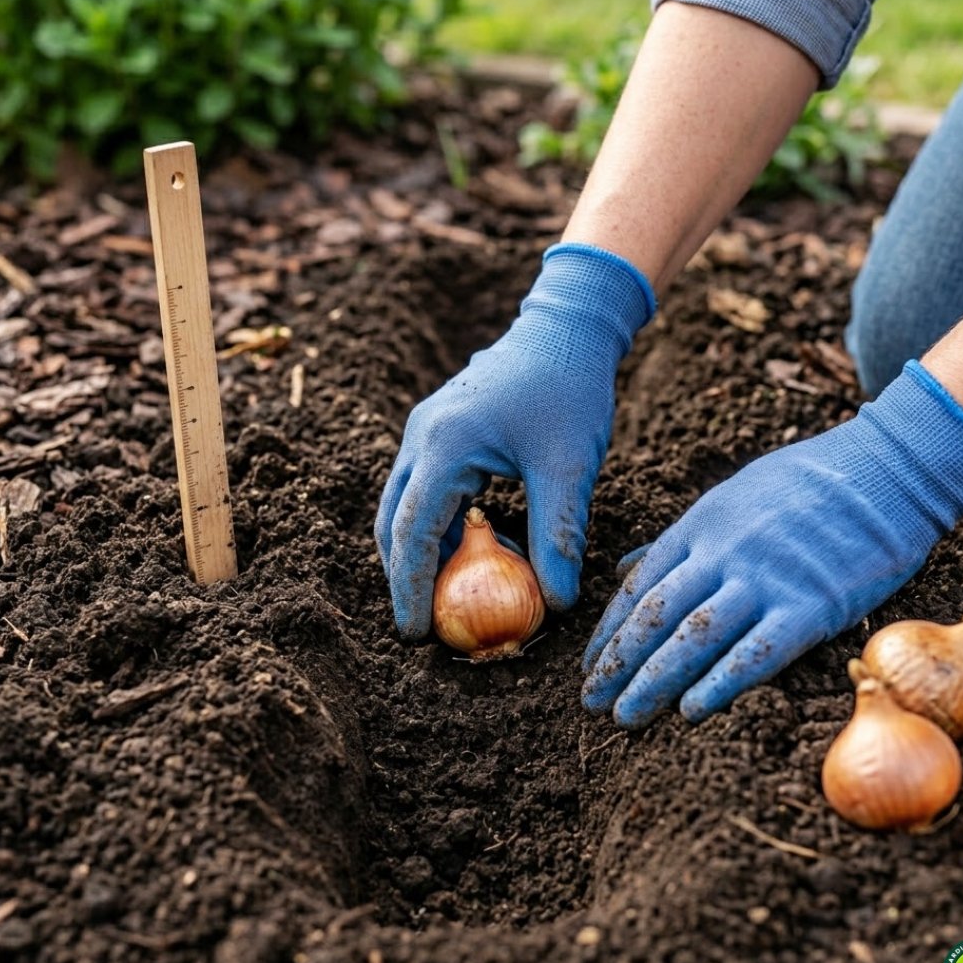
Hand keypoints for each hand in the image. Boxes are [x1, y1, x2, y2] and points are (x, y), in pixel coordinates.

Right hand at [376, 243, 654, 638]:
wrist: (566, 327)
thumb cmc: (570, 390)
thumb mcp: (568, 466)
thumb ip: (558, 534)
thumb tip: (555, 604)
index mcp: (445, 445)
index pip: (413, 532)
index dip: (410, 588)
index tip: (416, 634)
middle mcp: (421, 436)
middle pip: (392, 521)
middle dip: (402, 575)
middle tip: (424, 624)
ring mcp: (424, 429)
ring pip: (402, 504)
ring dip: (416, 550)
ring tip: (442, 595)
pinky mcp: (438, 428)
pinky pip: (421, 487)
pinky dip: (432, 524)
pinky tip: (463, 548)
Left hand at [582, 362, 962, 726]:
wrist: (884, 472)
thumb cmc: (805, 485)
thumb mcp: (729, 496)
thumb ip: (677, 539)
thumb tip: (624, 569)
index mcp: (700, 526)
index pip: (640, 587)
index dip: (610, 630)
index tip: (590, 663)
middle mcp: (722, 554)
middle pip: (656, 616)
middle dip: (618, 662)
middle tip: (590, 700)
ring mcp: (766, 579)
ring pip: (694, 638)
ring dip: (653, 681)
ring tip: (624, 716)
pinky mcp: (812, 605)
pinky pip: (756, 652)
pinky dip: (720, 684)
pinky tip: (690, 712)